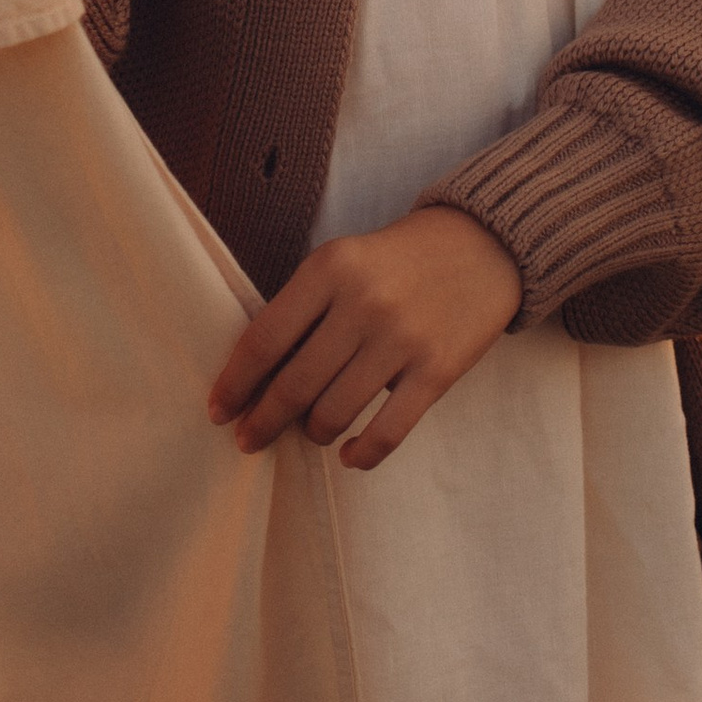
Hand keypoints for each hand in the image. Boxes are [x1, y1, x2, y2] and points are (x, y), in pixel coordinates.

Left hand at [208, 208, 523, 472]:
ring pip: (335, 412)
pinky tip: (349, 455)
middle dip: (263, 421)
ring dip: (313, 432)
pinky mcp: (437, 370)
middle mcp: (364, 303)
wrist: (482, 246)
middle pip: (295, 384)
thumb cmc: (396, 260)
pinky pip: (387, 431)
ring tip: (310, 431)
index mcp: (330, 268)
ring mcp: (402, 339)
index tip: (218, 410)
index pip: (266, 338)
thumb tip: (256, 379)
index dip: (235, 382)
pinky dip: (362, 454)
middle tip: (249, 439)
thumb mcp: (342, 261)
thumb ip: (303, 310)